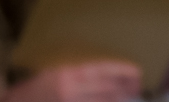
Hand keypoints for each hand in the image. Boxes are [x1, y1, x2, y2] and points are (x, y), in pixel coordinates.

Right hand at [10, 61, 142, 101]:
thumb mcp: (49, 73)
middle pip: (106, 88)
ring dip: (119, 99)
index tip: (135, 70)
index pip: (100, 69)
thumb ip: (71, 72)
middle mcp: (70, 89)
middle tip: (139, 84)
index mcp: (65, 72)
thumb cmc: (30, 90)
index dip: (120, 70)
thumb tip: (95, 70)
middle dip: (125, 87)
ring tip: (132, 94)